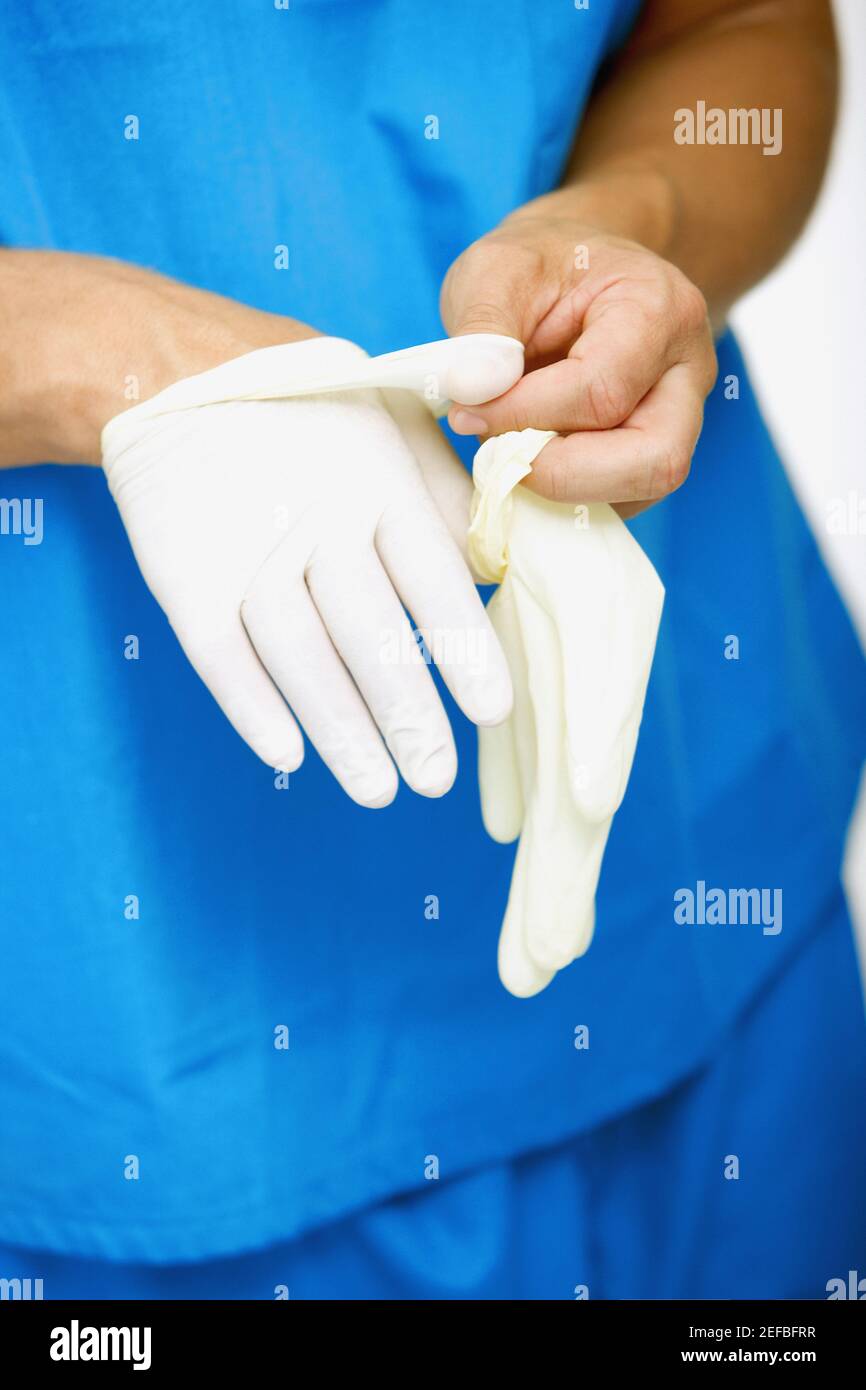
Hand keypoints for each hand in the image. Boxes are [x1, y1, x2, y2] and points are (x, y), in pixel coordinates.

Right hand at [101, 337, 512, 805]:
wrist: (182, 377)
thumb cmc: (316, 408)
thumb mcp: (399, 413)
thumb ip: (456, 482)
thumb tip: (513, 547)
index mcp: (378, 484)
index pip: (430, 578)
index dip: (462, 647)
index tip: (493, 710)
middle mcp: (315, 522)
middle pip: (367, 632)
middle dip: (406, 712)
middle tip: (436, 776)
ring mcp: (247, 552)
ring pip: (297, 655)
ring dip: (338, 730)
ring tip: (377, 790)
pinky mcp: (187, 577)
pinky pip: (218, 654)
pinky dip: (250, 707)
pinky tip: (286, 757)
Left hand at [440, 198, 716, 517]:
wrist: (576, 271)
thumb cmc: (539, 267)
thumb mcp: (495, 270)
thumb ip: (483, 327)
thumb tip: (473, 391)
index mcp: (659, 308)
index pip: (600, 391)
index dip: (523, 415)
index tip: (465, 412)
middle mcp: (687, 370)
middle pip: (655, 459)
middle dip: (563, 474)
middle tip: (498, 455)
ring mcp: (681, 418)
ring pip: (643, 488)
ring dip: (566, 490)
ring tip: (509, 455)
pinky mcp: (654, 454)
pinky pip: (622, 498)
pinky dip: (569, 496)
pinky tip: (528, 462)